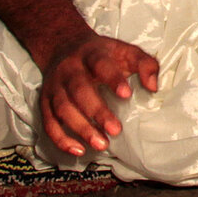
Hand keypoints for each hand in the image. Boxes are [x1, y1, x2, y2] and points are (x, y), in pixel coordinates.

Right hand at [37, 32, 160, 156]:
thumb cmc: (101, 54)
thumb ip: (145, 64)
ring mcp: (54, 86)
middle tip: (115, 130)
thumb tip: (153, 87)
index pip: (100, 63)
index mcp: (91, 53)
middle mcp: (69, 69)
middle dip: (97, 111)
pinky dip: (61, 139)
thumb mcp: (125, 51)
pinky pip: (49, 123)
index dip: (112, 78)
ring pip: (62, 108)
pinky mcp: (45, 101)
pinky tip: (78, 150)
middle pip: (79, 89)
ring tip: (101, 144)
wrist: (63, 46)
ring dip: (81, 128)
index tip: (126, 95)